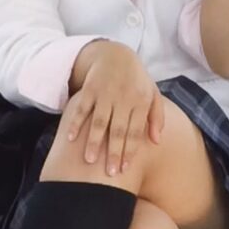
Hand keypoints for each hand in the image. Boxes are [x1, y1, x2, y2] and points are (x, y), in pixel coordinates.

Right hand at [64, 41, 164, 175]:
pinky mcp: (90, 89)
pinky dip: (76, 123)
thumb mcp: (153, 94)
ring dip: (94, 141)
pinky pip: (82, 108)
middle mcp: (123, 98)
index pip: (135, 131)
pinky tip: (71, 138)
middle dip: (113, 152)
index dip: (130, 150)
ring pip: (99, 121)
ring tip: (89, 160)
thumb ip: (157, 117)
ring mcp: (105, 93)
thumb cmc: (137, 80)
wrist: (116, 54)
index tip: (125, 168)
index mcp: (140, 102)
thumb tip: (157, 141)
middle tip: (110, 173)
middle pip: (118, 130)